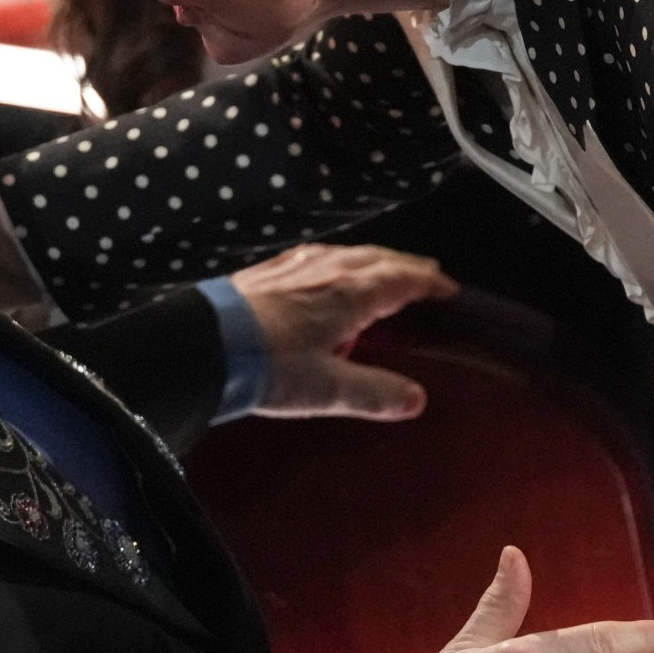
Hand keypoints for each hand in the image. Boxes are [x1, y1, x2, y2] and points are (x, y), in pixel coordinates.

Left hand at [230, 243, 455, 420]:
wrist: (205, 344)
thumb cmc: (269, 366)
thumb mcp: (328, 388)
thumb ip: (374, 393)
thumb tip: (416, 399)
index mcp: (351, 293)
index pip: (402, 280)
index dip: (429, 284)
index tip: (448, 290)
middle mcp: (328, 270)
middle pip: (379, 259)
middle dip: (407, 266)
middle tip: (426, 275)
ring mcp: (296, 265)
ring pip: (348, 253)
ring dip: (373, 260)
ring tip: (383, 270)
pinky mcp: (269, 270)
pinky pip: (317, 255)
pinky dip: (338, 260)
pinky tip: (326, 268)